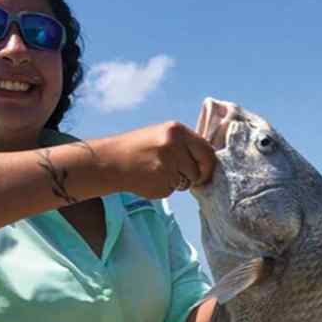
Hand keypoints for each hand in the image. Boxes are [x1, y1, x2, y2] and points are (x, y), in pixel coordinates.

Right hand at [97, 121, 216, 198]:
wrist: (113, 160)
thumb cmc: (139, 148)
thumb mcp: (163, 135)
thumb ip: (184, 144)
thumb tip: (207, 158)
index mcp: (177, 131)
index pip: (207, 150)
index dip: (208, 163)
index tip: (204, 170)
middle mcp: (174, 146)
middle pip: (199, 170)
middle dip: (196, 176)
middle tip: (185, 176)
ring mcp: (168, 166)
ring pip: (186, 182)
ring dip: (177, 182)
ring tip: (158, 172)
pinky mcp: (161, 184)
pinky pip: (172, 191)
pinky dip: (164, 188)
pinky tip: (150, 179)